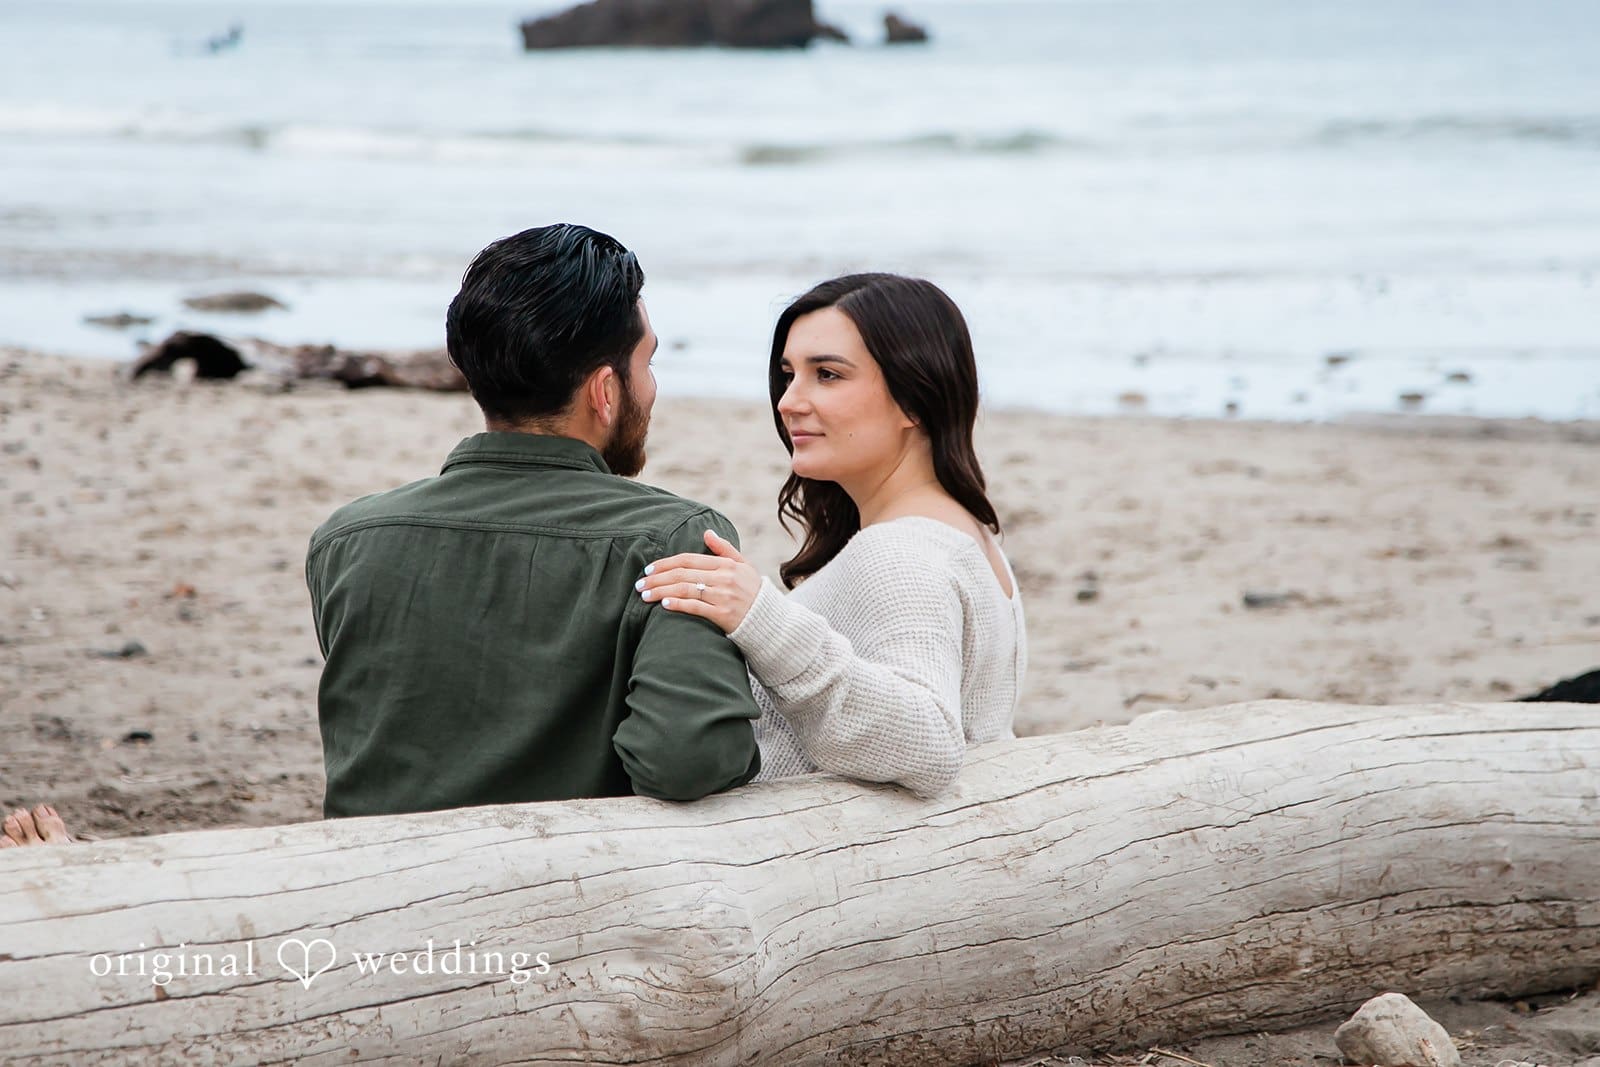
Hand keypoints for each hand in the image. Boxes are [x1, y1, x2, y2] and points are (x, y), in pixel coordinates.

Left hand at [637, 530, 761, 633]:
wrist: (770, 620)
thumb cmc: (753, 591)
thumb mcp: (743, 565)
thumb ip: (724, 549)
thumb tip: (707, 533)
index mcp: (726, 564)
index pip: (688, 559)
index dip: (665, 563)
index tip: (648, 569)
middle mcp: (724, 578)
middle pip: (682, 574)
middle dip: (657, 578)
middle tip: (639, 584)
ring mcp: (723, 596)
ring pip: (685, 589)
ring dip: (661, 591)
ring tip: (645, 596)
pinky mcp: (723, 615)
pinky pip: (696, 608)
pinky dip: (679, 604)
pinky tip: (664, 605)